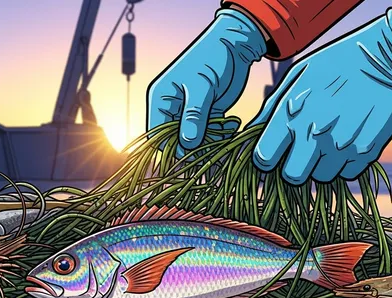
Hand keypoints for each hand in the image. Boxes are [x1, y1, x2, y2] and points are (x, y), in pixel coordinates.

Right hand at [147, 8, 266, 156]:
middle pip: (176, 140)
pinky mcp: (206, 114)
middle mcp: (171, 108)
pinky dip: (219, 135)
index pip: (157, 134)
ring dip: (209, 142)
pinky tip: (231, 127)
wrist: (234, 45)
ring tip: (226, 136)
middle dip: (193, 149)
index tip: (189, 158)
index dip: (170, 149)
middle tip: (212, 151)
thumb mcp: (202, 87)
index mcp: (161, 99)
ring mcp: (189, 112)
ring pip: (194, 139)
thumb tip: (187, 144)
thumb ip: (194, 115)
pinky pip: (208, 133)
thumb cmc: (213, 59)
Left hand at [250, 9, 391, 183]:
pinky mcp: (366, 153)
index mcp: (290, 115)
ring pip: (321, 178)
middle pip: (292, 177)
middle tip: (301, 153)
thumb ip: (272, 108)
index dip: (267, 159)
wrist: (386, 59)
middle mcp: (314, 136)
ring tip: (329, 140)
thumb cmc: (335, 64)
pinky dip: (345, 163)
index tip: (273, 154)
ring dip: (322, 165)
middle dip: (293, 169)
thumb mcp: (296, 77)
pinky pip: (347, 173)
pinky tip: (348, 140)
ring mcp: (341, 147)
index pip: (264, 159)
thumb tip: (252, 132)